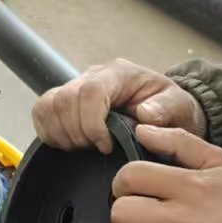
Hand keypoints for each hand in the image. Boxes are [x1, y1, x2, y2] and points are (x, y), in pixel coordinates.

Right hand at [32, 59, 206, 154]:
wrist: (166, 109)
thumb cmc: (170, 108)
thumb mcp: (179, 107)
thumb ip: (165, 109)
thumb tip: (144, 115)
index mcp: (119, 74)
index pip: (89, 92)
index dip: (91, 124)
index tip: (105, 145)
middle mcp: (93, 77)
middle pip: (63, 100)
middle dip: (76, 132)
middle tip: (94, 148)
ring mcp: (76, 88)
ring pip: (47, 106)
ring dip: (61, 134)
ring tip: (83, 146)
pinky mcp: (65, 103)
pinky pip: (42, 113)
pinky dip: (49, 133)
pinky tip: (71, 144)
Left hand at [107, 124, 221, 222]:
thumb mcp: (221, 164)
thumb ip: (180, 142)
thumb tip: (141, 129)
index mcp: (191, 187)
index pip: (131, 176)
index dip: (121, 181)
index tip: (129, 190)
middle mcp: (183, 220)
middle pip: (121, 211)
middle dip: (121, 212)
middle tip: (134, 216)